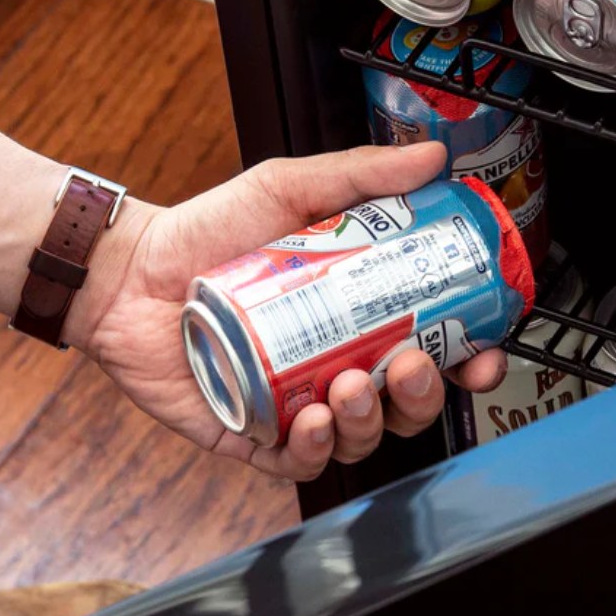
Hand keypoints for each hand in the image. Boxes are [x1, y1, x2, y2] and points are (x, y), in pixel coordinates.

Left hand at [65, 143, 506, 478]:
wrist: (131, 270)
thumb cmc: (209, 231)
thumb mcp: (291, 189)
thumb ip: (361, 175)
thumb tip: (431, 156)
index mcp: (360, 314)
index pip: (436, 346)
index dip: (470, 359)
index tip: (484, 354)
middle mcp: (338, 362)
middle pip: (409, 401)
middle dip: (424, 394)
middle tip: (411, 364)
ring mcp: (299, 402)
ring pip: (364, 435)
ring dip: (373, 419)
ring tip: (353, 383)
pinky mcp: (254, 434)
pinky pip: (303, 460)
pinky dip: (319, 448)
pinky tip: (316, 419)